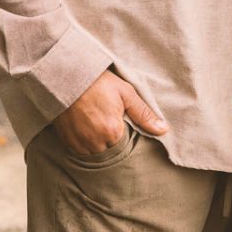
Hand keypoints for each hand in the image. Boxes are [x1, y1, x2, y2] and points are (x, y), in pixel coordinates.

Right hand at [53, 69, 167, 155]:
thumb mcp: (125, 93)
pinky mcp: (68, 142)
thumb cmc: (98, 82)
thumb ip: (144, 114)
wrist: (67, 76)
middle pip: (111, 154)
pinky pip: (81, 153)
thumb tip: (164, 130)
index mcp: (112, 131)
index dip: (126, 137)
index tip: (122, 125)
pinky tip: (88, 130)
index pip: (126, 148)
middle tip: (109, 124)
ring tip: (99, 127)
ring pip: (96, 155)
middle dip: (113, 143)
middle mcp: (96, 142)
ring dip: (100, 146)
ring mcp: (80, 144)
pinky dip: (87, 145)